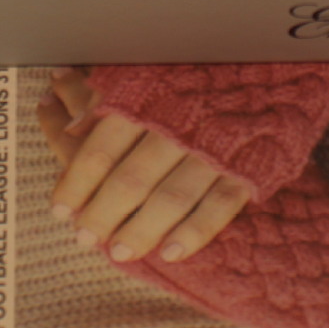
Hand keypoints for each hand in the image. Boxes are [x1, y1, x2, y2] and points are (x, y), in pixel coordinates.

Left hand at [36, 68, 250, 262]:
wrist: (268, 75)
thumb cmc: (190, 77)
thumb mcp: (143, 75)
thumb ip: (103, 98)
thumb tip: (68, 126)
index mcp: (146, 99)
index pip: (100, 149)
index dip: (76, 184)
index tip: (60, 210)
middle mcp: (177, 125)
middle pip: (131, 179)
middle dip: (103, 214)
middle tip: (85, 237)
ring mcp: (213, 149)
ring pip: (171, 198)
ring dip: (141, 230)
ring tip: (120, 251)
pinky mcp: (247, 168)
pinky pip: (219, 206)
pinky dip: (192, 233)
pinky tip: (170, 253)